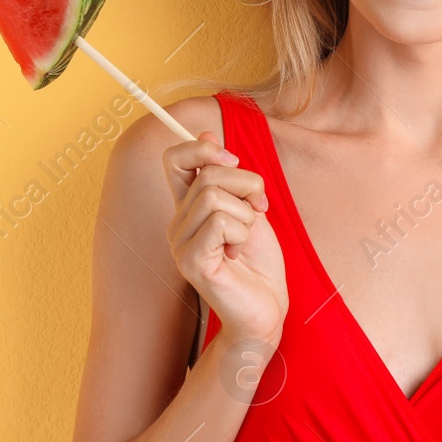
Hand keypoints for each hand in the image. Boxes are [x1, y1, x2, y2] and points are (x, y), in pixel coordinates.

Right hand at [163, 129, 287, 345]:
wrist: (266, 309)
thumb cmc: (258, 263)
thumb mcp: (249, 208)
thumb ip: (229, 178)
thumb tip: (205, 132)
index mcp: (189, 207)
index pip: (175, 158)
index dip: (202, 148)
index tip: (232, 160)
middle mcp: (178, 223)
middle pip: (208, 173)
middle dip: (247, 184)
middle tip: (259, 210)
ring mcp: (180, 243)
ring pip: (214, 196)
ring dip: (246, 214)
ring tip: (245, 240)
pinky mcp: (191, 261)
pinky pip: (221, 223)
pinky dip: (242, 234)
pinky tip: (237, 255)